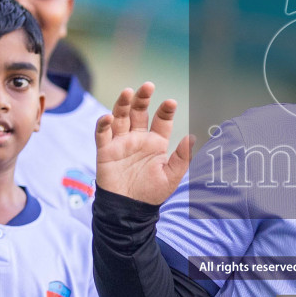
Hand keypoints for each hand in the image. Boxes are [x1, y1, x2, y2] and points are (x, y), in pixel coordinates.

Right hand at [95, 84, 193, 204]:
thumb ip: (182, 157)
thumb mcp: (171, 175)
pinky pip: (102, 134)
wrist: (129, 210)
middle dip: (143, 99)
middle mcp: (138, 138)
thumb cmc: (152, 193)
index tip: (171, 103)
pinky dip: (103, 124)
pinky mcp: (105, 151)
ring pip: (120, 117)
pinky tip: (108, 117)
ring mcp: (121, 142)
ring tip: (127, 92)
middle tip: (148, 86)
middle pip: (139, 112)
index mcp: (156, 142)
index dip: (165, 110)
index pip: (161, 120)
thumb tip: (193, 137)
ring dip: (122, 104)